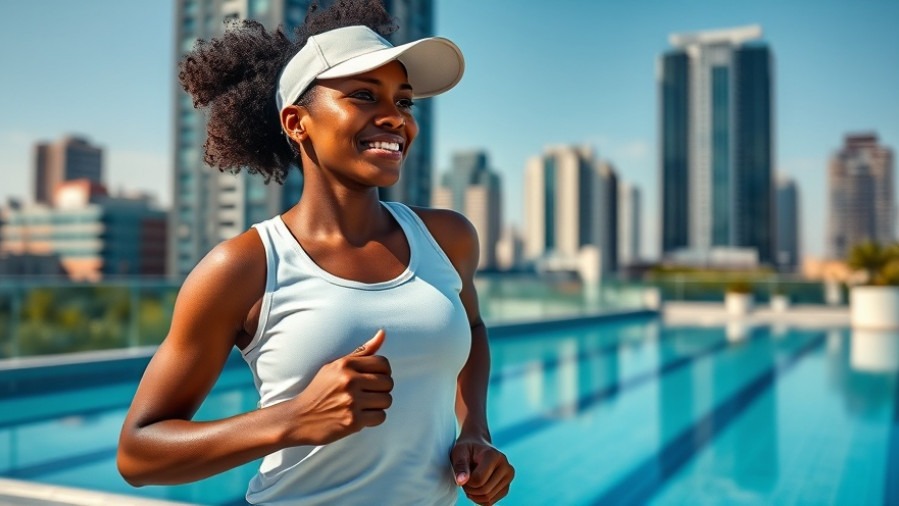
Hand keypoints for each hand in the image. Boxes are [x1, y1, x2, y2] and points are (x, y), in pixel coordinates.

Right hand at [287, 329, 392, 444]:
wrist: (299, 418)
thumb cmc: (319, 390)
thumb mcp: (335, 366)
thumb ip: (361, 352)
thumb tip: (383, 333)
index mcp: (345, 365)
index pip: (383, 363)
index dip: (384, 372)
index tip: (375, 379)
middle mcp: (349, 380)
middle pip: (388, 382)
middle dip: (382, 389)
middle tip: (368, 394)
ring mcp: (351, 401)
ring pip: (387, 400)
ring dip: (378, 405)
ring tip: (364, 405)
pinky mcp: (353, 421)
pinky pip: (380, 417)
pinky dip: (374, 418)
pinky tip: (361, 416)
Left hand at [451, 436, 513, 504]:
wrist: (477, 446)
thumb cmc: (467, 449)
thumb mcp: (459, 453)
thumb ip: (460, 466)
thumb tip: (461, 482)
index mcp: (494, 455)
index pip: (479, 479)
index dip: (466, 481)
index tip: (462, 474)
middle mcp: (506, 466)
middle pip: (484, 490)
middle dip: (470, 489)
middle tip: (464, 480)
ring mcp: (508, 477)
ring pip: (488, 498)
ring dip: (474, 495)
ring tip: (470, 482)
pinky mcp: (506, 487)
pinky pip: (491, 502)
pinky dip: (479, 499)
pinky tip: (475, 488)